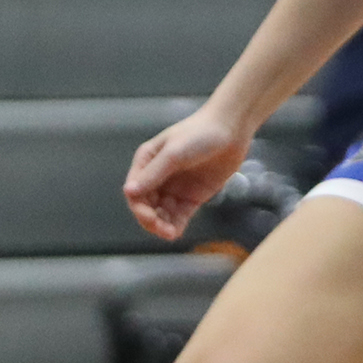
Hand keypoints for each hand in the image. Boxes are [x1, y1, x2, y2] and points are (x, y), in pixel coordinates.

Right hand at [123, 105, 252, 240]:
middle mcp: (158, 177)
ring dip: (162, 225)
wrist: (233, 128)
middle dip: (151, 219)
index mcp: (147, 162)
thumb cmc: (201, 133)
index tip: (149, 217)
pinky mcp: (193, 196)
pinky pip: (179, 215)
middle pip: (146, 205)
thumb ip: (154, 173)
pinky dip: (176, 224)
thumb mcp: (175, 152)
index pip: (135, 191)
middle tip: (162, 229)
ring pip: (161, 213)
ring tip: (170, 233)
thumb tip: (129, 192)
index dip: (139, 207)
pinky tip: (176, 232)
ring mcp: (175, 187)